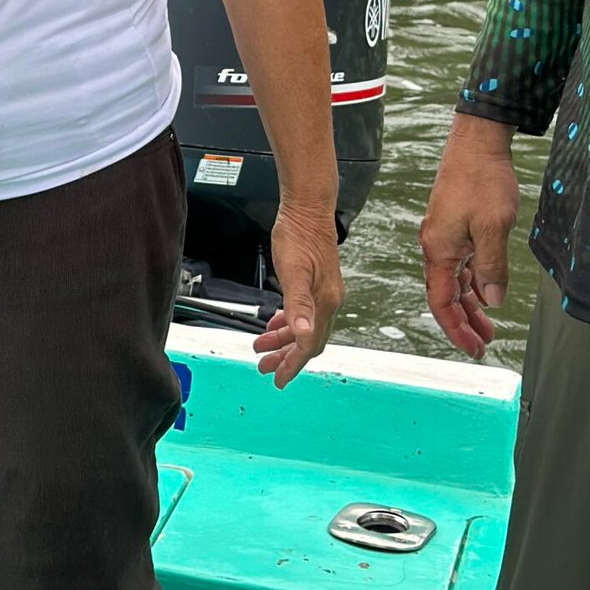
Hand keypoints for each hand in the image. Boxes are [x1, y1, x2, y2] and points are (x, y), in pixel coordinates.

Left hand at [255, 203, 342, 386]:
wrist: (307, 208)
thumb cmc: (299, 236)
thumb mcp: (293, 271)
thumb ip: (297, 304)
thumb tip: (304, 336)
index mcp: (324, 303)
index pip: (309, 345)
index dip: (293, 365)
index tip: (278, 380)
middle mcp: (328, 301)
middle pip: (308, 341)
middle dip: (286, 357)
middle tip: (264, 367)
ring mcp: (324, 292)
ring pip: (305, 327)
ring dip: (284, 340)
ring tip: (261, 347)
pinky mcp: (317, 283)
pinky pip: (304, 312)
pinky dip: (289, 322)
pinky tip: (274, 322)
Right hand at [419, 114, 519, 358]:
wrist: (477, 142)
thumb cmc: (482, 179)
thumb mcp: (493, 227)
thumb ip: (491, 267)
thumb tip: (492, 301)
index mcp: (438, 248)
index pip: (440, 301)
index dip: (456, 328)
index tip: (473, 348)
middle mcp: (436, 245)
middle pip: (445, 294)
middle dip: (464, 321)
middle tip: (484, 342)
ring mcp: (445, 234)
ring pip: (454, 280)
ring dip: (470, 303)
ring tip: (488, 324)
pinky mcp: (455, 225)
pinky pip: (461, 263)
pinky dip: (472, 281)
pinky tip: (486, 291)